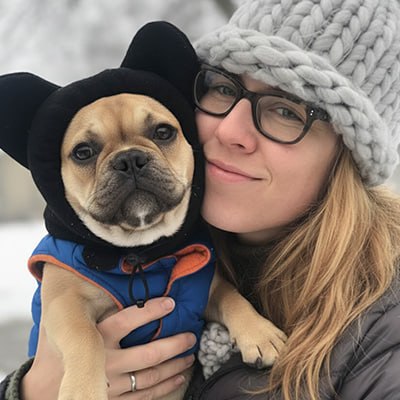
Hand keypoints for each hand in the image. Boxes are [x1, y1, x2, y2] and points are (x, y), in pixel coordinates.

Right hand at [22, 297, 195, 399]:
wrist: (41, 392)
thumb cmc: (55, 353)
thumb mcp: (63, 326)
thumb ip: (84, 308)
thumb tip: (99, 280)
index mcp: (95, 339)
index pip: (128, 320)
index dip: (151, 311)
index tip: (171, 302)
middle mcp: (106, 362)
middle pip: (148, 355)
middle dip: (174, 345)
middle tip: (190, 336)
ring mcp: (111, 385)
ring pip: (151, 377)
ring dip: (174, 366)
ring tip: (190, 355)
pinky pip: (145, 396)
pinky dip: (165, 387)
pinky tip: (179, 377)